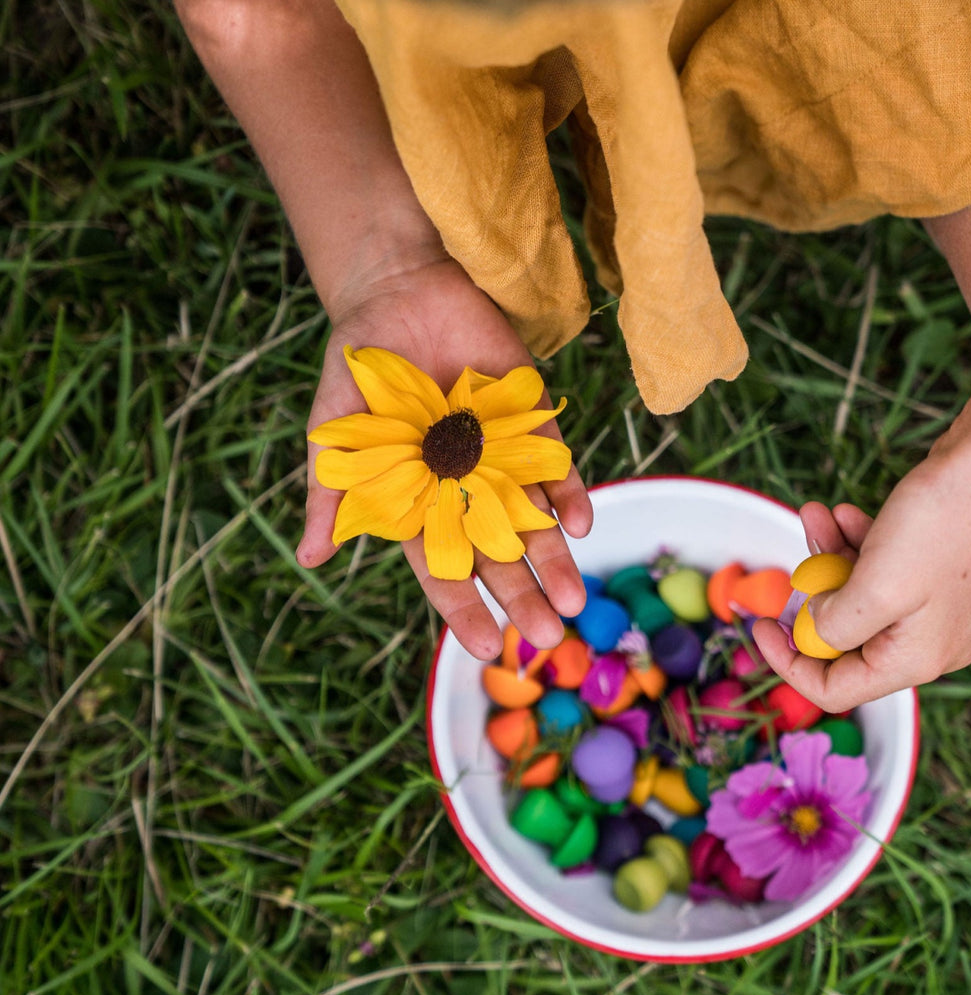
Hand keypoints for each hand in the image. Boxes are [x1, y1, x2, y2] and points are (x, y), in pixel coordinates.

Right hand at [295, 256, 592, 660]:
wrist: (398, 292)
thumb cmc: (359, 372)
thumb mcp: (336, 436)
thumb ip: (331, 495)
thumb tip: (311, 560)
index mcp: (420, 503)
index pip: (443, 566)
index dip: (464, 607)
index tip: (488, 646)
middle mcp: (466, 489)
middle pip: (498, 553)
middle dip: (521, 594)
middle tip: (545, 634)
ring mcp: (501, 456)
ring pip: (534, 518)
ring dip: (555, 558)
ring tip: (574, 600)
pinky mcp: (530, 420)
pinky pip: (554, 463)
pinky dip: (567, 491)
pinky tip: (579, 523)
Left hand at [752, 445, 970, 711]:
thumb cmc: (944, 523)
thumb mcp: (874, 587)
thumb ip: (835, 624)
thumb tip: (814, 628)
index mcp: (916, 659)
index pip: (835, 688)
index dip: (788, 662)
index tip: (759, 624)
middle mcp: (929, 641)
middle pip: (844, 640)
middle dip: (812, 595)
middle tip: (794, 561)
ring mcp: (934, 606)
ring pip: (857, 595)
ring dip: (828, 558)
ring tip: (816, 516)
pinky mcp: (936, 572)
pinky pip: (879, 569)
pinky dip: (854, 543)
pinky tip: (845, 513)